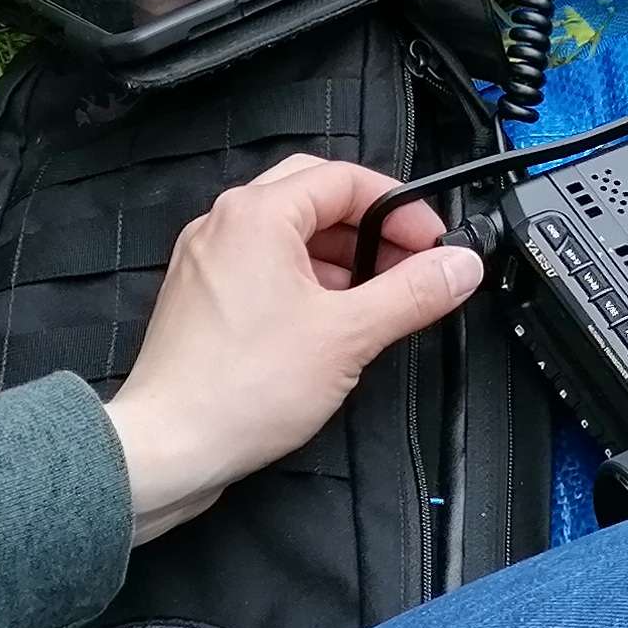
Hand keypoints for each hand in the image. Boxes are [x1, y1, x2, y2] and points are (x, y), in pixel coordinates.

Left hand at [104, 158, 482, 545]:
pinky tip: (330, 323)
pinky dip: (306, 280)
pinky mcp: (201, 296)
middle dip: (370, 228)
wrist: (166, 448)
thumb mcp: (349, 336)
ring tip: (377, 300)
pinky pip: (264, 265)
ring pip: (290, 233)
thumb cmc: (244, 388)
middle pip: (315, 196)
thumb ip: (412, 293)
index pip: (346, 178)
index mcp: (257, 214)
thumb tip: (461, 265)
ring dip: (341, 256)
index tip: (434, 246)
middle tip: (410, 263)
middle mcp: (225, 223)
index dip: (400, 208)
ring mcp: (207, 259)